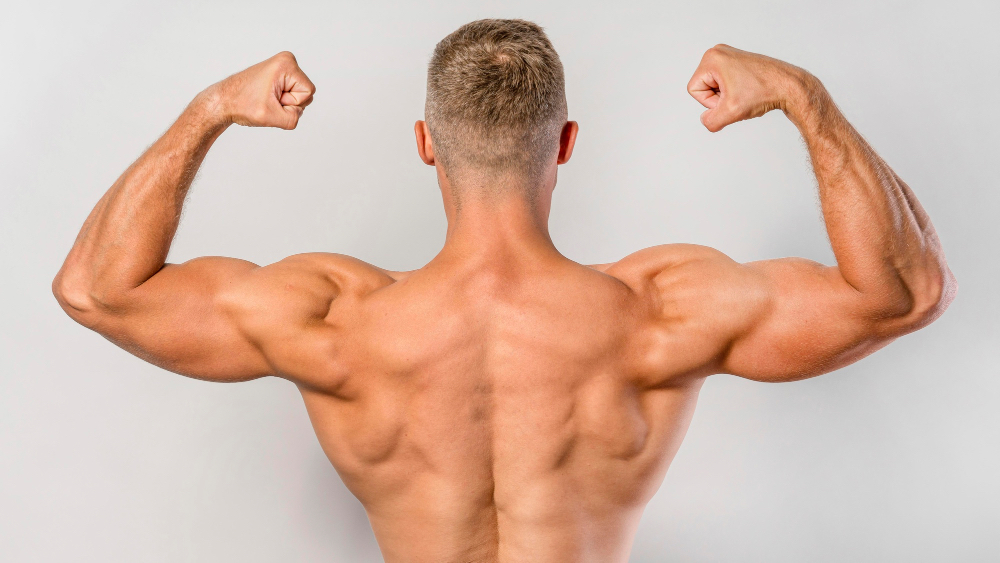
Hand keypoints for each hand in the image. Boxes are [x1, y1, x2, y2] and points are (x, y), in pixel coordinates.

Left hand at [208, 51, 315, 129]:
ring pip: (298, 96)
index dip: (291, 103)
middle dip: (288, 103)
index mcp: (286, 64)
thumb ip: (293, 119)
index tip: (272, 100)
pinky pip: (291, 94)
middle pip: (305, 93)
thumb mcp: (271, 117)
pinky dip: (280, 101)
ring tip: (265, 100)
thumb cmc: (241, 104)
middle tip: (267, 101)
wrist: (223, 101)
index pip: (307, 93)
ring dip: (283, 104)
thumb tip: (297, 113)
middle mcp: (286, 61)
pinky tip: (265, 98)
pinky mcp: (279, 74)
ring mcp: (282, 67)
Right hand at [687, 45, 813, 131]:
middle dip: (720, 99)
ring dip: (728, 97)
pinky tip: (750, 92)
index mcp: (711, 58)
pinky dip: (734, 92)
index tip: (731, 99)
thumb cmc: (763, 93)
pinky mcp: (737, 61)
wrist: (790, 86)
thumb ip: (710, 121)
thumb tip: (706, 119)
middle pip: (704, 87)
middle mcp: (718, 52)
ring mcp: (728, 55)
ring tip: (746, 94)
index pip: (694, 90)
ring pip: (715, 87)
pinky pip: (725, 83)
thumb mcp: (731, 113)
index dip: (710, 102)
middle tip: (740, 97)